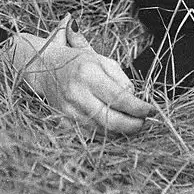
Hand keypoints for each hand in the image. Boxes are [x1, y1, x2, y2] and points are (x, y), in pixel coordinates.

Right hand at [12, 14, 154, 134]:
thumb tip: (134, 99)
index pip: (119, 98)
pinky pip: (90, 134)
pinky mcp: (63, 122)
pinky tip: (114, 127)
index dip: (138, 108)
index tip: (150, 109)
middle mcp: (76, 94)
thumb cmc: (77, 61)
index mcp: (87, 74)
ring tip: (131, 123)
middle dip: (131, 125)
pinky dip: (105, 133)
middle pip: (110, 120)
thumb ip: (120, 78)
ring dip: (120, 131)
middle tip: (143, 122)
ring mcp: (68, 111)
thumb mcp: (101, 60)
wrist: (43, 67)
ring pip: (101, 131)